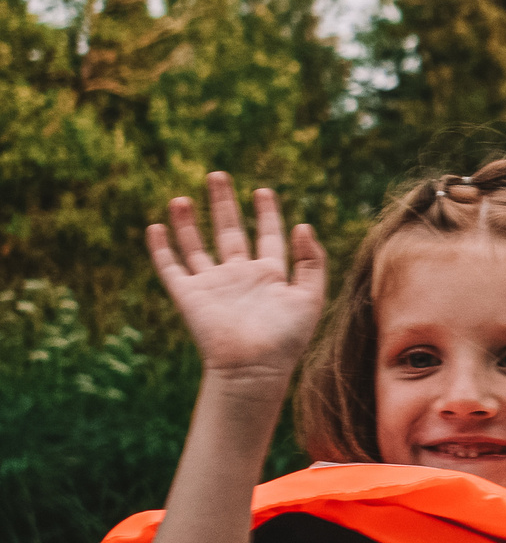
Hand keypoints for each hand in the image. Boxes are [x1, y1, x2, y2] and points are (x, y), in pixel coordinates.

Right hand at [147, 173, 327, 388]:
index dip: (266, 214)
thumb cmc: (286, 338)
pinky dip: (162, 248)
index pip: (267, 236)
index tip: (263, 191)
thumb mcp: (310, 297)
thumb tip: (303, 225)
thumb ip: (311, 261)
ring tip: (182, 198)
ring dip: (188, 222)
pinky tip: (156, 227)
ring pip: (196, 246)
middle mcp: (239, 276)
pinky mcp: (189, 296)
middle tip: (218, 175)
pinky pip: (171, 267)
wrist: (253, 367)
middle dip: (224, 204)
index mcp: (270, 275)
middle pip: (229, 231)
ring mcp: (212, 285)